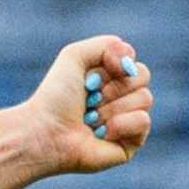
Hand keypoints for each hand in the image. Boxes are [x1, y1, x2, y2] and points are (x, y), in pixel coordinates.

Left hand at [22, 35, 152, 175]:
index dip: (115, 67)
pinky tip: (100, 133)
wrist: (44, 132)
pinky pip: (143, 121)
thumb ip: (106, 45)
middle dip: (112, 87)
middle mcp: (121, 99)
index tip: (90, 79)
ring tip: (89, 119)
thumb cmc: (55, 96)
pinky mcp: (131, 143)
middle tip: (89, 99)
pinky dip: (120, 124)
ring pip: (144, 99)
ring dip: (110, 107)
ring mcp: (127, 121)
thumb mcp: (74, 56)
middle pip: (142, 78)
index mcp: (110, 79)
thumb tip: (131, 62)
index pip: (134, 63)